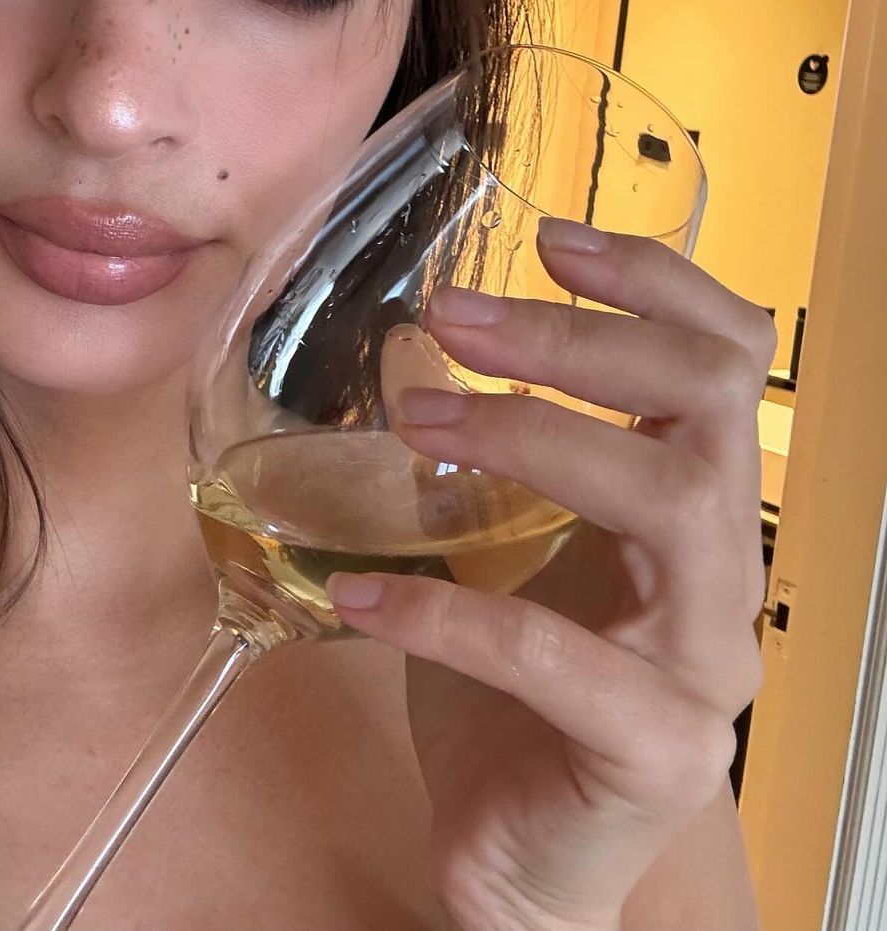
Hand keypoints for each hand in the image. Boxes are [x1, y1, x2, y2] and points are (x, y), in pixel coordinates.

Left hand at [326, 217, 773, 930]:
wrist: (520, 850)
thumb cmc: (514, 690)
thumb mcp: (507, 543)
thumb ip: (494, 453)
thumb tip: (416, 342)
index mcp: (693, 507)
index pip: (729, 359)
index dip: (657, 283)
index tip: (551, 243)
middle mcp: (723, 572)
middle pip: (709, 407)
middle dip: (578, 343)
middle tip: (455, 318)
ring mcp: (703, 663)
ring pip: (676, 507)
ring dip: (535, 438)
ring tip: (416, 419)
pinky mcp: (653, 749)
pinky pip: (558, 657)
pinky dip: (448, 612)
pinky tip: (362, 597)